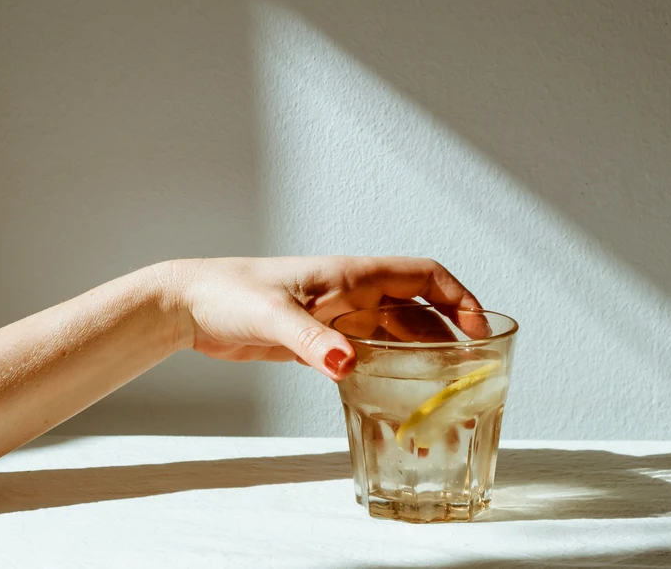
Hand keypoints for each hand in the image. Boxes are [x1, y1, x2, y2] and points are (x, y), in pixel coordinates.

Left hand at [161, 256, 485, 380]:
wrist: (191, 305)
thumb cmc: (227, 292)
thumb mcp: (272, 314)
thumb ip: (311, 339)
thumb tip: (348, 364)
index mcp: (351, 276)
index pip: (423, 277)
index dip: (457, 298)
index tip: (480, 329)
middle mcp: (351, 295)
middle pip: (416, 312)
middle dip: (447, 338)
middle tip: (470, 375)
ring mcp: (336, 319)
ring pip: (394, 336)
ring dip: (419, 360)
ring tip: (441, 394)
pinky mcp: (318, 342)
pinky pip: (367, 355)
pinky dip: (386, 372)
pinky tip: (396, 393)